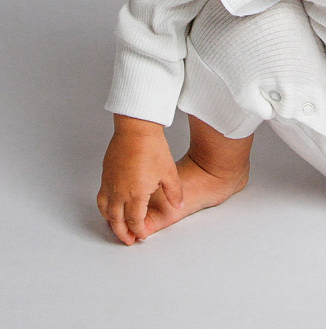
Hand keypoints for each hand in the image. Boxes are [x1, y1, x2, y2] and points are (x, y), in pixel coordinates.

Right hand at [97, 115, 183, 244]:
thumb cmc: (152, 148)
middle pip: (117, 221)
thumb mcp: (169, 172)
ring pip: (106, 211)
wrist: (136, 130)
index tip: (142, 236)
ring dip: (112, 223)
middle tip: (128, 240)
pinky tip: (110, 208)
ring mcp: (110, 184)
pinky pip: (101, 198)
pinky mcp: (105, 176)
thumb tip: (179, 205)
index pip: (135, 220)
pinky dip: (104, 209)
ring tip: (118, 227)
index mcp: (136, 194)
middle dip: (123, 233)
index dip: (139, 231)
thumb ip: (174, 192)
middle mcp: (120, 192)